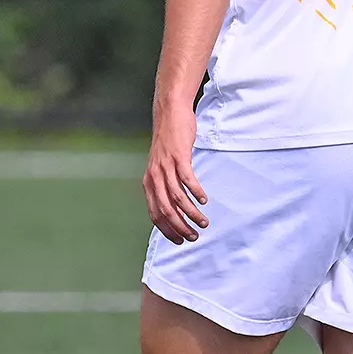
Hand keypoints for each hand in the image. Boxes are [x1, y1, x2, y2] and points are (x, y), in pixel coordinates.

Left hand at [143, 109, 208, 242]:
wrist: (170, 113)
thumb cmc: (168, 140)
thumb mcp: (161, 165)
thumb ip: (164, 183)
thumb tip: (174, 202)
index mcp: (148, 182)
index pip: (155, 214)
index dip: (167, 230)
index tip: (180, 240)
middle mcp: (154, 177)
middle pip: (165, 210)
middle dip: (180, 227)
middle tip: (194, 237)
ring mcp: (166, 166)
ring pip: (177, 198)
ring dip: (191, 213)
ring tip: (203, 222)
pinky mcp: (179, 156)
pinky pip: (187, 179)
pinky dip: (196, 191)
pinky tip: (204, 199)